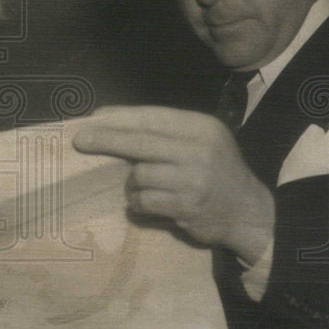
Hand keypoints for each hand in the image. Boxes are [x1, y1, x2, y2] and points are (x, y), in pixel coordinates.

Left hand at [72, 106, 274, 265]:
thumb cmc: (215, 171)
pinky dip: (140, 203)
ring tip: (146, 188)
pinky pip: (143, 200)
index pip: (152, 117)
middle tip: (80, 140)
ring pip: (139, 175)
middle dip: (106, 140)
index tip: (93, 117)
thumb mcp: (200, 141)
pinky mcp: (185, 206)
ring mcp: (193, 179)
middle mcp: (199, 150)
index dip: (120, 117)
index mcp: (201, 127)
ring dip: (133, 184)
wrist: (247, 211)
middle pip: (140, 142)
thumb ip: (164, 131)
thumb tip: (109, 117)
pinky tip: (150, 204)